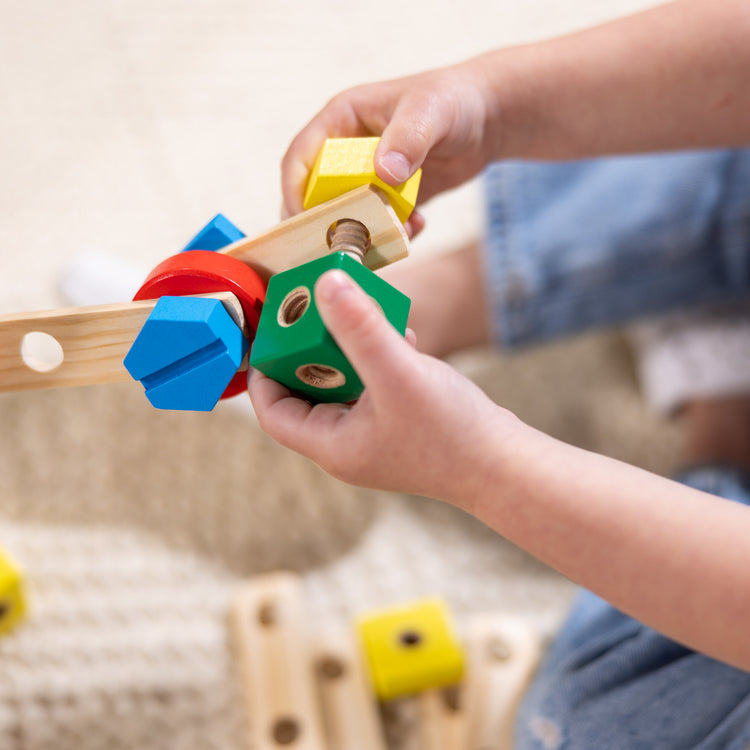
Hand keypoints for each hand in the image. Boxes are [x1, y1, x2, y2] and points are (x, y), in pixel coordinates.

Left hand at [248, 269, 518, 508]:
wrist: (505, 465)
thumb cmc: (452, 433)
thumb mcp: (399, 374)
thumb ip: (360, 329)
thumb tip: (326, 283)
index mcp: (331, 445)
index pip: (274, 412)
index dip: (264, 371)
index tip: (272, 331)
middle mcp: (346, 444)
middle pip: (307, 391)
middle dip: (311, 349)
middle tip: (318, 310)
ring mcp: (374, 436)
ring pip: (343, 384)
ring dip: (350, 348)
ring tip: (362, 316)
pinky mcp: (399, 424)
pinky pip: (373, 385)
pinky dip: (379, 358)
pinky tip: (403, 336)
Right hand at [280, 60, 498, 231]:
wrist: (488, 118)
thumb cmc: (453, 100)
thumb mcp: (429, 112)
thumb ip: (407, 139)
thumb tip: (383, 174)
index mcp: (341, 121)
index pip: (300, 159)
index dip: (294, 192)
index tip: (303, 223)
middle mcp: (347, 151)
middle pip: (317, 195)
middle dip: (326, 223)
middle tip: (340, 247)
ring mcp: (367, 177)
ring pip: (348, 215)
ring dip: (365, 232)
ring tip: (394, 235)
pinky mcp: (388, 198)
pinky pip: (378, 224)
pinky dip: (392, 234)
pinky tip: (417, 227)